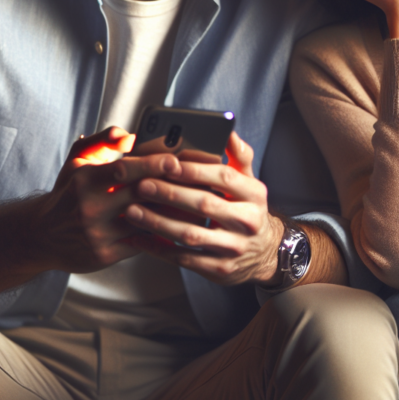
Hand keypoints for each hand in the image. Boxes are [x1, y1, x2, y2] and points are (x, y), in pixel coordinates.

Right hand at [34, 126, 185, 273]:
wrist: (42, 235)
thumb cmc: (69, 192)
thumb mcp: (78, 160)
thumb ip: (102, 141)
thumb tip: (128, 135)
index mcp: (85, 180)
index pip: (123, 170)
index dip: (152, 164)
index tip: (175, 160)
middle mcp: (90, 208)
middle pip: (138, 195)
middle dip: (169, 186)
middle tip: (197, 180)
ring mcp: (97, 234)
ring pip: (144, 220)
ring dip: (172, 211)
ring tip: (197, 202)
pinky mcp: (105, 255)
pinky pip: (141, 242)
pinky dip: (162, 232)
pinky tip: (180, 224)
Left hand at [123, 131, 284, 285]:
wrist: (266, 253)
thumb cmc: (249, 210)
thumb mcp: (250, 182)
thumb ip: (238, 156)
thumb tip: (228, 130)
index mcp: (254, 194)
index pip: (224, 177)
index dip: (195, 170)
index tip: (168, 163)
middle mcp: (248, 221)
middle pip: (204, 204)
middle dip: (169, 193)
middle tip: (142, 185)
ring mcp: (234, 247)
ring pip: (191, 234)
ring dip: (158, 222)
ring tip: (133, 211)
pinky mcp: (220, 269)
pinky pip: (184, 259)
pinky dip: (159, 249)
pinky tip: (140, 239)